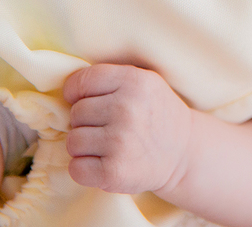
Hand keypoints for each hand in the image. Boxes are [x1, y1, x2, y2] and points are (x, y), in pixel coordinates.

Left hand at [63, 64, 193, 194]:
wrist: (184, 152)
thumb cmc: (156, 115)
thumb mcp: (145, 83)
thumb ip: (110, 79)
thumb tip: (67, 90)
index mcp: (134, 81)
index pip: (80, 82)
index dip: (76, 93)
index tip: (87, 102)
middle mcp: (127, 108)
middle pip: (75, 113)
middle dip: (86, 122)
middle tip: (110, 127)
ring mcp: (120, 141)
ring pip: (72, 141)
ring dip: (85, 147)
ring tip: (109, 145)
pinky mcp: (114, 171)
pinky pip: (75, 168)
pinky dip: (86, 169)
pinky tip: (106, 162)